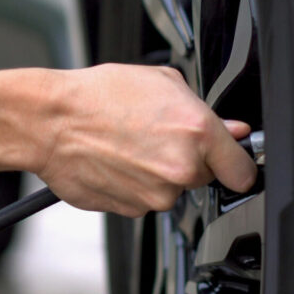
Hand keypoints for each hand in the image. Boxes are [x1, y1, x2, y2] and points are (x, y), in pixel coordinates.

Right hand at [38, 64, 256, 216]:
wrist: (51, 122)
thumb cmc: (98, 96)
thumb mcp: (161, 82)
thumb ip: (203, 110)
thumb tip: (231, 130)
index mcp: (197, 133)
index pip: (243, 170)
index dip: (238, 164)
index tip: (234, 163)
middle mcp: (180, 170)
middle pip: (204, 178)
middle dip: (187, 160)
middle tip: (157, 136)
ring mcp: (155, 195)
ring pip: (170, 190)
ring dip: (157, 174)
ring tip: (129, 145)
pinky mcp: (131, 210)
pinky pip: (143, 200)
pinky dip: (133, 185)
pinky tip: (115, 161)